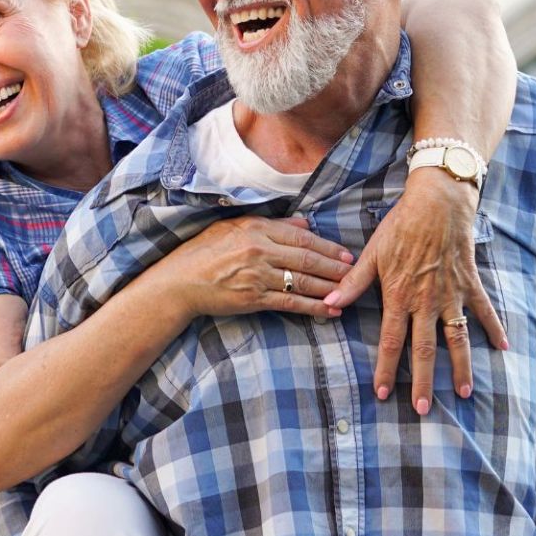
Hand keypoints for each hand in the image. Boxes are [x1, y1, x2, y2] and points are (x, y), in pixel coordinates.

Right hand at [164, 216, 351, 320]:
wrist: (179, 282)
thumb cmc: (203, 252)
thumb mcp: (233, 227)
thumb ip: (272, 224)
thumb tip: (304, 224)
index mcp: (256, 228)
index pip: (301, 237)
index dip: (328, 246)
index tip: (346, 253)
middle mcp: (260, 250)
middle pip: (308, 258)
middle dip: (335, 267)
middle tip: (356, 272)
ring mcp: (258, 276)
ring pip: (303, 281)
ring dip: (330, 287)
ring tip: (349, 291)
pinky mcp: (254, 299)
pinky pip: (291, 304)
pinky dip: (313, 308)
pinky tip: (330, 311)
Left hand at [325, 170, 507, 415]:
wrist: (437, 202)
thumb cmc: (400, 226)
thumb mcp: (372, 253)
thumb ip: (353, 282)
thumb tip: (329, 303)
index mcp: (400, 296)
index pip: (391, 341)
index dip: (386, 369)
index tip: (382, 393)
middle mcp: (427, 301)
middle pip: (425, 349)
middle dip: (424, 382)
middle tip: (422, 409)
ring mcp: (452, 294)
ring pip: (457, 339)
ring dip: (462, 368)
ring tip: (465, 393)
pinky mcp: (471, 284)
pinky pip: (485, 311)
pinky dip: (495, 329)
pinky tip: (504, 349)